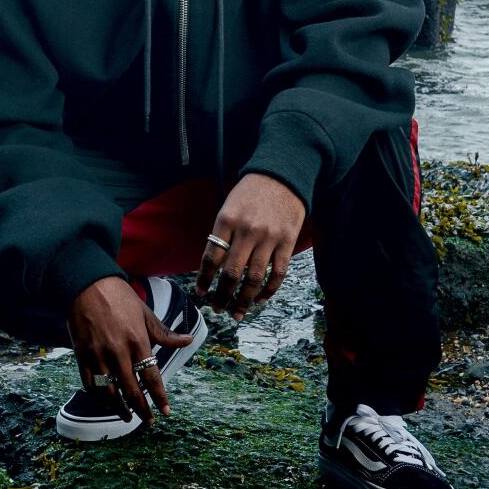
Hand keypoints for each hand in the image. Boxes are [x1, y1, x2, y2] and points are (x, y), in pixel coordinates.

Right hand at [66, 276, 194, 426]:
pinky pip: (90, 384)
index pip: (152, 377)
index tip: (166, 411)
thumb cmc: (118, 297)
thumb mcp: (145, 313)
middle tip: (149, 420)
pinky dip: (99, 397)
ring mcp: (98, 355)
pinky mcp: (82, 355)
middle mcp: (118, 351)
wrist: (86, 284)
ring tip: (128, 417)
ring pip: (110, 393)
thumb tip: (188, 340)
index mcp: (137, 340)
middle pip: (132, 390)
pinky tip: (107, 403)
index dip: (160, 397)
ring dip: (120, 409)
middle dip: (142, 409)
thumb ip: (164, 333)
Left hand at [196, 173, 306, 320]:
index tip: (201, 292)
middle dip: (222, 296)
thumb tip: (213, 268)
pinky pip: (277, 274)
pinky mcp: (287, 242)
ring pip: (254, 279)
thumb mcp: (229, 207)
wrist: (282, 175)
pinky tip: (260, 299)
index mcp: (227, 220)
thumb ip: (222, 235)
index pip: (212, 257)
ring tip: (237, 313)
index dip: (204, 279)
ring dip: (244, 300)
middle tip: (218, 309)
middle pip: (232, 273)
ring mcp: (269, 238)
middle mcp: (247, 231)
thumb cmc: (251, 193)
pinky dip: (268, 290)